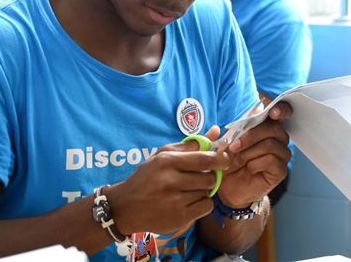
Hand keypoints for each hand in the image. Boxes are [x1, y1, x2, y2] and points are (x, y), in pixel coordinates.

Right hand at [107, 134, 228, 234]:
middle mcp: (170, 180)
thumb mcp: (164, 155)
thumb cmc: (147, 177)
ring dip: (203, 190)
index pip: (204, 158)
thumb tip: (217, 131)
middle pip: (209, 177)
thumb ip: (192, 144)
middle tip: (200, 177)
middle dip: (209, 177)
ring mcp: (174, 201)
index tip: (225, 159)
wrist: (125, 207)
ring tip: (188, 190)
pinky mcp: (178, 218)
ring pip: (207, 192)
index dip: (220, 158)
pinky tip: (189, 201)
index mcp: (167, 161)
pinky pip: (206, 207)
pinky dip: (202, 203)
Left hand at [218, 102, 291, 207]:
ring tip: (239, 160)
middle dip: (250, 136)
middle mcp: (278, 138)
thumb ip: (236, 127)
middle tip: (234, 146)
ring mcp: (281, 154)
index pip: (282, 112)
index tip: (272, 112)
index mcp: (267, 126)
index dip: (280, 109)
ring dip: (249, 152)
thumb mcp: (228, 141)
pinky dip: (255, 163)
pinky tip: (249, 168)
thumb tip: (250, 113)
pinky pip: (271, 160)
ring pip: (270, 144)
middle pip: (273, 128)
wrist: (226, 185)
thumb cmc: (229, 160)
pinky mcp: (280, 170)